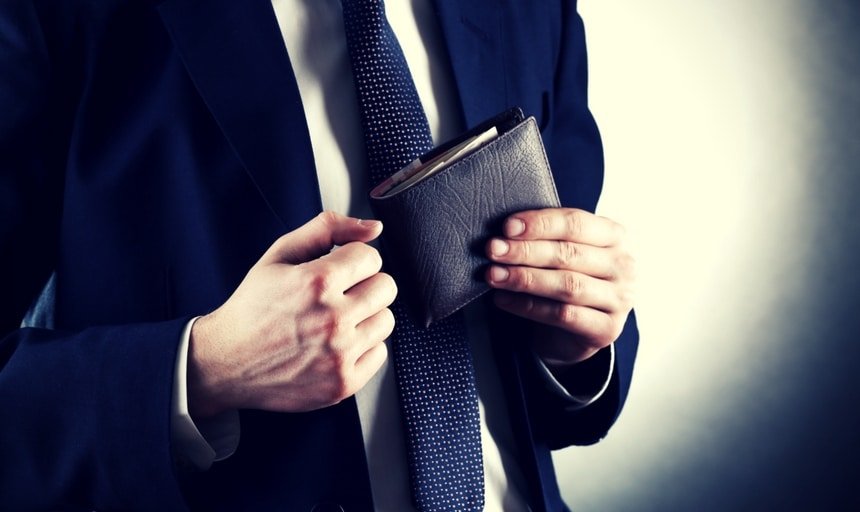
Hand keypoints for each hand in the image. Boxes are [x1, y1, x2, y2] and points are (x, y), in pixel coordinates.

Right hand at [188, 212, 396, 417]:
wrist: (226, 361)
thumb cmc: (253, 307)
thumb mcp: (280, 254)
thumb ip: (328, 229)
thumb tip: (374, 227)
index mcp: (317, 282)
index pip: (372, 257)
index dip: (354, 260)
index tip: (338, 270)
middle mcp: (332, 319)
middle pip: (386, 287)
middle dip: (365, 285)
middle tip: (339, 295)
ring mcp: (339, 354)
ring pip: (386, 320)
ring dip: (366, 316)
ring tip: (336, 320)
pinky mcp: (343, 383)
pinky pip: (380, 353)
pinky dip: (362, 348)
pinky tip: (335, 345)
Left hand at [485, 208, 634, 366]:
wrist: (579, 329)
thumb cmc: (568, 277)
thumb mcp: (565, 251)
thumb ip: (546, 237)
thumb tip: (506, 231)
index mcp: (615, 236)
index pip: (576, 223)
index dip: (540, 224)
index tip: (507, 227)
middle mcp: (624, 266)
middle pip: (569, 254)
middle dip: (526, 251)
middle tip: (494, 250)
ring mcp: (620, 300)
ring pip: (567, 285)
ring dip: (525, 279)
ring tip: (494, 275)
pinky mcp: (607, 329)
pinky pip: (562, 315)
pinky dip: (527, 306)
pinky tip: (503, 299)